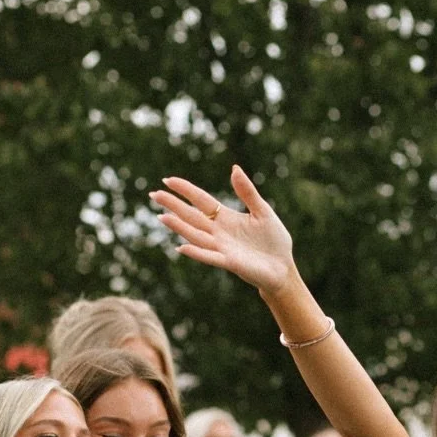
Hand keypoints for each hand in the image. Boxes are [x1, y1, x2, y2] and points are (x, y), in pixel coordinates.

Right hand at [152, 166, 294, 295]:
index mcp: (226, 218)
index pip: (201, 201)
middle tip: (153, 194)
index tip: (168, 180)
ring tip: (162, 217)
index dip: (185, 190)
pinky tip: (181, 247)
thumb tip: (234, 168)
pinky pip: (210, 257)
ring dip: (179, 227)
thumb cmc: (274, 241)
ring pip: (196, 235)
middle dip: (173, 205)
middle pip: (192, 216)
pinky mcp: (230, 263)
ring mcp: (222, 248)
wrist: (283, 268)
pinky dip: (196, 252)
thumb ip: (247, 192)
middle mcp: (219, 232)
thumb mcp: (263, 211)